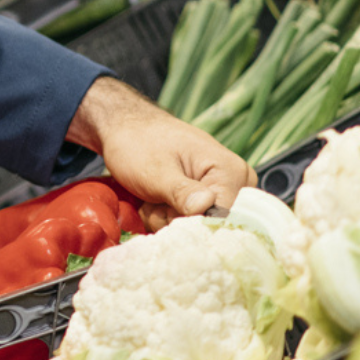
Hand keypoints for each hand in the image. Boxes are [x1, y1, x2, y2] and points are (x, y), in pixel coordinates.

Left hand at [65, 76, 255, 229]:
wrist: (124, 130)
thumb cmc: (139, 143)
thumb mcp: (156, 170)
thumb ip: (181, 191)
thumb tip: (206, 206)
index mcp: (232, 172)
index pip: (225, 219)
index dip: (193, 224)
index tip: (167, 213)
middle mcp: (234, 187)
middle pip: (208, 227)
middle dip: (175, 221)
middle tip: (154, 200)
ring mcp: (217, 195)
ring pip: (192, 229)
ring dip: (164, 219)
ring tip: (151, 197)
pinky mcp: (201, 203)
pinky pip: (184, 225)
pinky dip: (163, 217)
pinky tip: (152, 201)